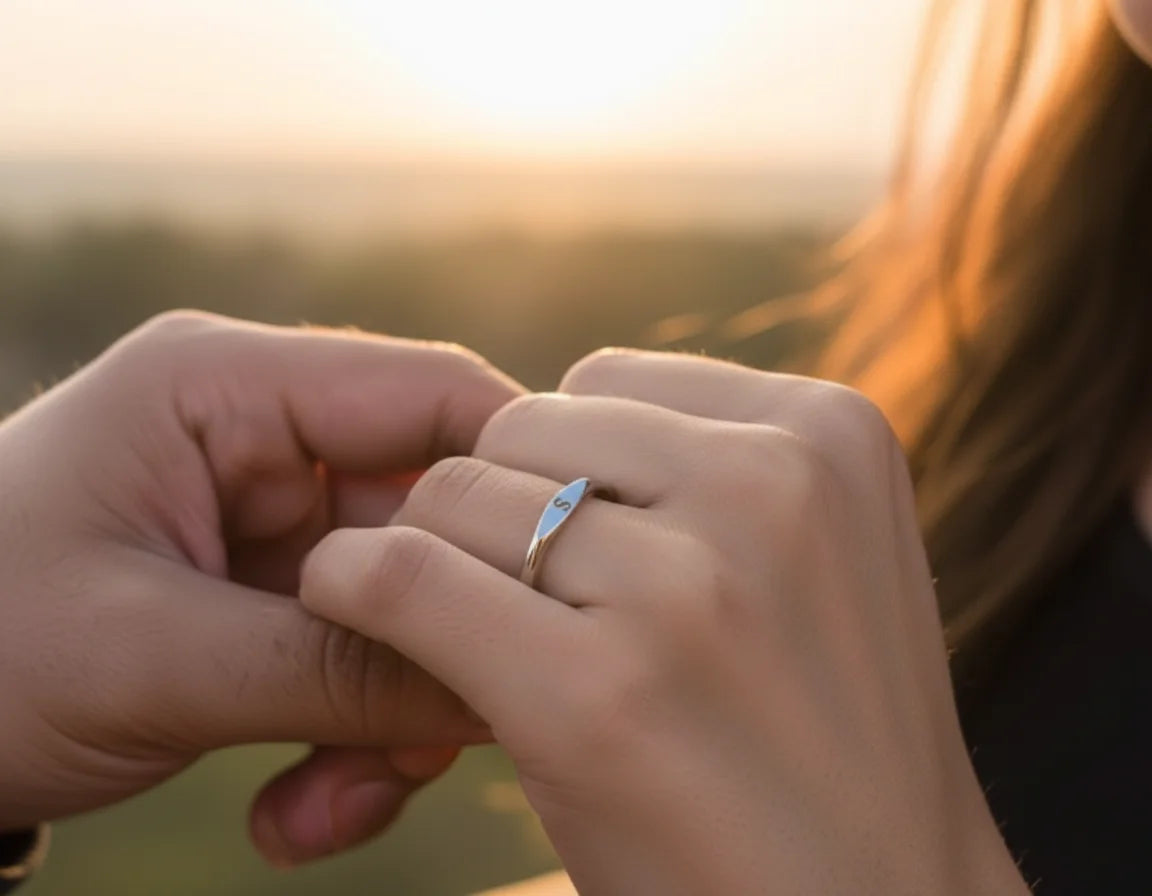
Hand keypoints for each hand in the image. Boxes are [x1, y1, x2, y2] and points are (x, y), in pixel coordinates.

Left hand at [0, 312, 519, 865]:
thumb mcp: (154, 661)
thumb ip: (337, 668)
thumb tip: (506, 685)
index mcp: (226, 388)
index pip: (431, 395)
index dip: (514, 485)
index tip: (565, 592)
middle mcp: (264, 439)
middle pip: (432, 521)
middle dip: (435, 648)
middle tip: (415, 755)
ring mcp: (272, 523)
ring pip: (408, 605)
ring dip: (388, 718)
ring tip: (325, 812)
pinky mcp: (271, 595)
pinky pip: (361, 656)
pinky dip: (351, 742)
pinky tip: (296, 816)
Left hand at [302, 350, 1028, 894]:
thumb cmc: (823, 746)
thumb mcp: (816, 560)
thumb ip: (709, 472)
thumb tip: (546, 419)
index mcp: (830, 431)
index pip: (605, 385)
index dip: (559, 470)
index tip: (567, 553)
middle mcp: (772, 484)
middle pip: (523, 430)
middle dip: (496, 512)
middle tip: (514, 606)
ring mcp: (688, 588)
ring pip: (453, 497)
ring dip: (432, 561)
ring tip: (473, 641)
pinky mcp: (593, 694)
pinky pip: (401, 576)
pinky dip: (350, 588)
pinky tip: (353, 614)